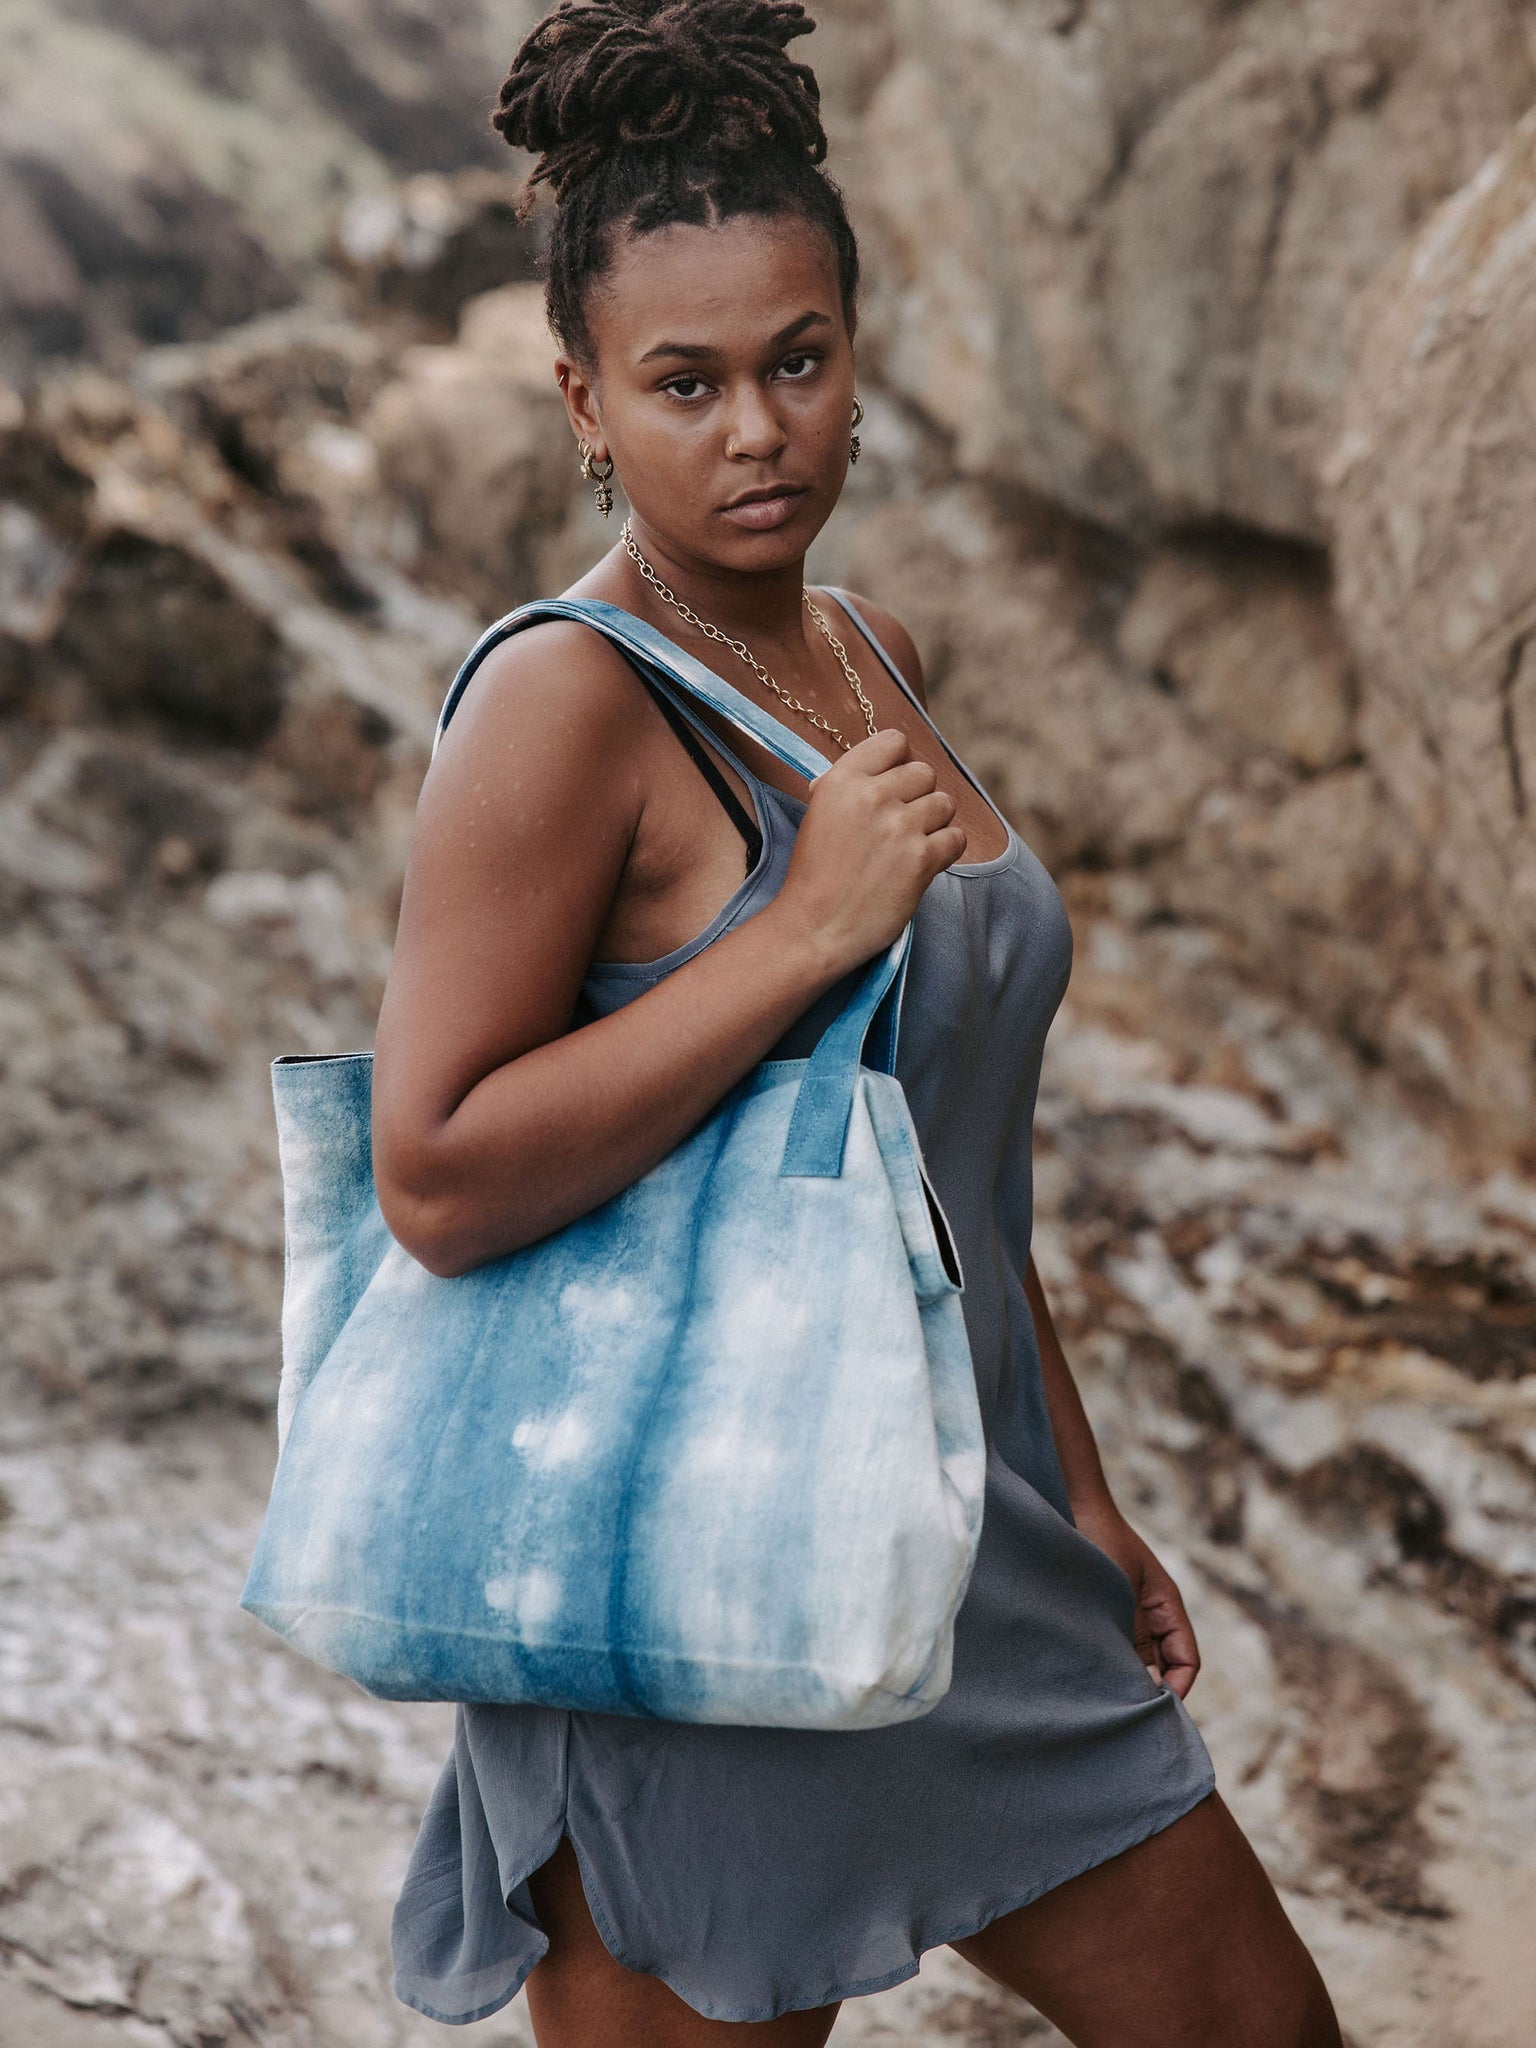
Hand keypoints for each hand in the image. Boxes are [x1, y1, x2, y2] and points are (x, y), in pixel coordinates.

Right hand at [772, 727, 967, 973]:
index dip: (899, 763)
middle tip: (902, 823)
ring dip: (934, 823)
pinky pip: (956, 838)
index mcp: (842, 780)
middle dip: (918, 796)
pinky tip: (924, 863)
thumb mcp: (820, 815)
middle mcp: (873, 796)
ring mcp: (900, 827)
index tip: (893, 785)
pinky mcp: (922, 859)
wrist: (813, 927)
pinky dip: (945, 850)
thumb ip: (850, 787)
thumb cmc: (814, 876)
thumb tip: (880, 770)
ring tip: (911, 845)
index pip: (895, 741)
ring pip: (945, 802)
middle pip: (924, 773)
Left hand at [1074, 1501, 1200, 1698]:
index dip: (1177, 1688)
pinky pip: (1114, 1648)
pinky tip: (1090, 1675)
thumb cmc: (1100, 1543)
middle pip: (1164, 1667)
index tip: (1155, 1710)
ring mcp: (1127, 1616)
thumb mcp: (1122, 1594)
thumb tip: (1152, 1685)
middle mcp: (1151, 1615)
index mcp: (1167, 1607)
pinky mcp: (1102, 1615)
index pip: (1187, 1660)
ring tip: (1106, 1698)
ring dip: (1126, 1678)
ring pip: (1137, 1661)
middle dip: (1151, 1690)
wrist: (1069, 1507)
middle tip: (1129, 1715)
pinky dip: (1108, 1664)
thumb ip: (1136, 1638)